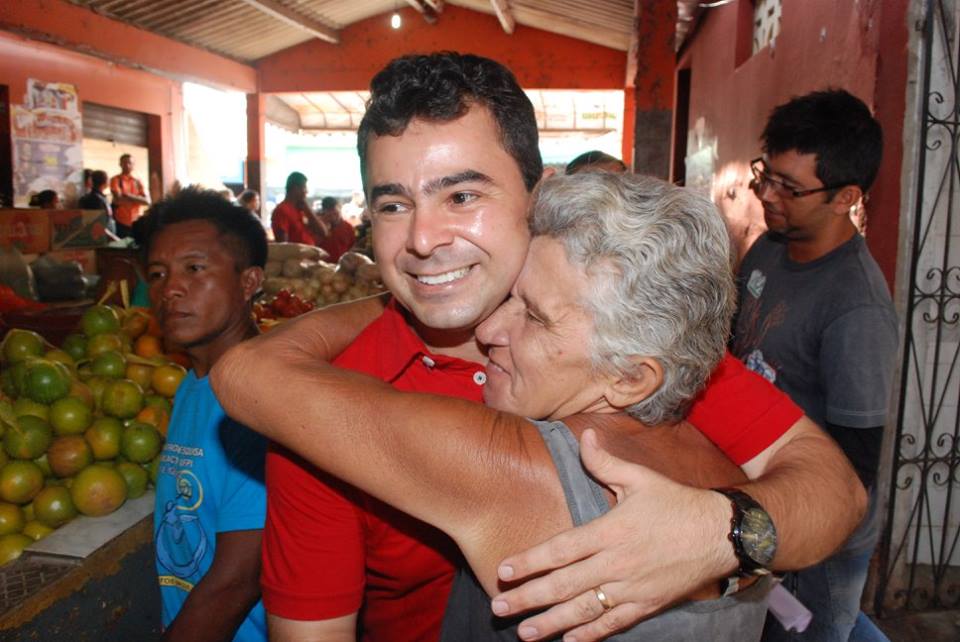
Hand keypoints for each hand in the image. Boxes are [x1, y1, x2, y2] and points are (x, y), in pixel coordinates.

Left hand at [490, 430, 734, 641]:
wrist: (720, 535)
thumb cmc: (677, 504)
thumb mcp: (641, 479)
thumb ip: (606, 463)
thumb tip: (583, 437)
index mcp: (611, 531)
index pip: (561, 550)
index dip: (530, 562)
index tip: (504, 571)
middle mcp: (616, 564)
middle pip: (564, 585)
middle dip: (529, 598)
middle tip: (501, 607)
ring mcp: (631, 588)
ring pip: (584, 610)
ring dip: (551, 622)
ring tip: (524, 632)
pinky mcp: (647, 605)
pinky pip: (613, 624)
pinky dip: (589, 634)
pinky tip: (569, 640)